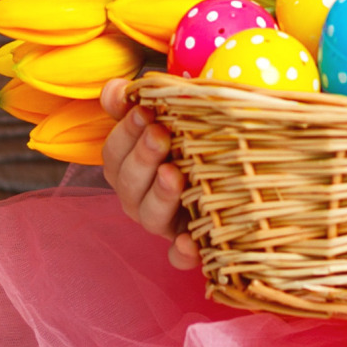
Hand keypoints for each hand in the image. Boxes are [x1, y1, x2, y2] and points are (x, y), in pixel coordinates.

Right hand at [100, 77, 198, 270]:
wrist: (231, 168)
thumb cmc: (189, 137)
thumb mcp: (164, 115)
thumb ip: (134, 103)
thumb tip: (115, 90)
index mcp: (127, 166)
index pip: (114, 152)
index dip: (126, 132)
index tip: (145, 111)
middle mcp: (138, 197)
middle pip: (128, 184)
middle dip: (143, 158)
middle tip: (161, 135)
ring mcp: (163, 222)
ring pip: (149, 217)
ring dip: (159, 196)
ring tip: (174, 174)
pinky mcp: (187, 244)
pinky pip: (178, 257)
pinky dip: (181, 253)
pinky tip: (190, 242)